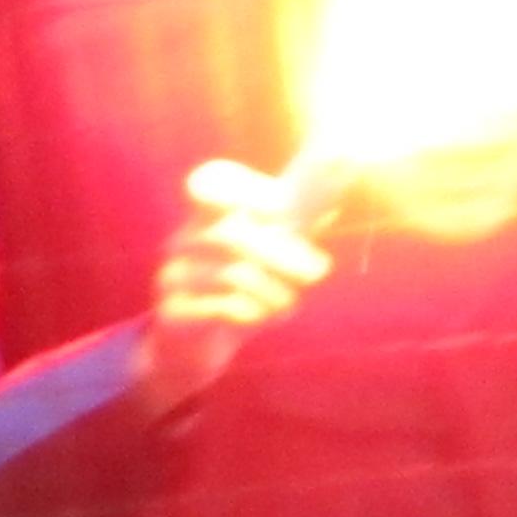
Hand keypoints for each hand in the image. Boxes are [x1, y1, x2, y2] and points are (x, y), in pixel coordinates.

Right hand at [143, 162, 331, 412]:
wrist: (191, 343)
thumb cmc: (240, 287)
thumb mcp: (272, 249)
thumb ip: (301, 215)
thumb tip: (344, 173)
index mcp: (206, 217)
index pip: (207, 183)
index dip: (243, 189)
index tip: (280, 209)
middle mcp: (184, 241)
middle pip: (233, 234)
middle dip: (285, 254)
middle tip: (321, 271)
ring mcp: (173, 276)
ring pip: (233, 275)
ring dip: (275, 291)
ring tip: (291, 303)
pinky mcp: (171, 314)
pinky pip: (220, 310)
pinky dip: (253, 315)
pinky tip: (264, 319)